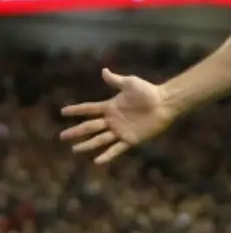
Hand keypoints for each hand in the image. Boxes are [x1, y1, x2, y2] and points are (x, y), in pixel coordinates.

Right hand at [59, 68, 176, 162]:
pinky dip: (107, 155)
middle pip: (90, 126)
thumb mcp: (130, 83)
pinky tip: (97, 161)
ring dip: (87, 145)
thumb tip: (103, 70)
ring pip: (100, 139)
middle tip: (62, 136)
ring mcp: (120, 130)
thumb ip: (116, 80)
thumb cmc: (149, 91)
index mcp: (110, 107)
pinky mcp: (131, 139)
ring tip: (75, 150)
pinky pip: (117, 149)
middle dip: (76, 131)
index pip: (89, 109)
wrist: (165, 103)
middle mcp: (113, 120)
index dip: (76, 110)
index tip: (62, 112)